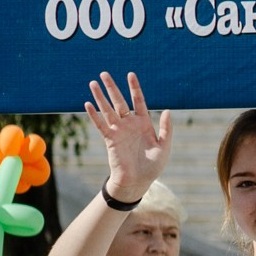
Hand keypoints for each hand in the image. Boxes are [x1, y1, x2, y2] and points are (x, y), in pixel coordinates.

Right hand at [85, 70, 170, 202]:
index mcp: (144, 123)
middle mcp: (130, 124)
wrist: (137, 182)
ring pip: (108, 110)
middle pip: (119, 101)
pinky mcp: (110, 139)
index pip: (138, 101)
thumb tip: (167, 111)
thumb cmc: (152, 166)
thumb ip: (166, 129)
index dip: (134, 88)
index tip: (130, 74)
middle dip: (112, 88)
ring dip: (100, 97)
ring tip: (93, 83)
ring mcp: (119, 131)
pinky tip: (87, 104)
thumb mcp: (164, 147)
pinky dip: (94, 115)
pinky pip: (101, 125)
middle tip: (104, 73)